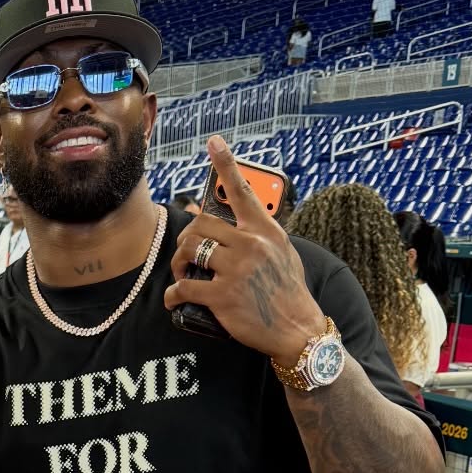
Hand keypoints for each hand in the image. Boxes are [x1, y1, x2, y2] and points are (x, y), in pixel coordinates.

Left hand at [163, 136, 321, 368]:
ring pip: (189, 251)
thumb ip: (257, 236)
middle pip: (201, 225)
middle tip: (186, 256)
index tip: (213, 143)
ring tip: (181, 274)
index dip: (226, 164)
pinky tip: (174, 300)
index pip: (244, 191)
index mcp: (265, 231)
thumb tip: (226, 224)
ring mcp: (236, 269)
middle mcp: (250, 244)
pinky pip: (183, 287)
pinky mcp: (222, 296)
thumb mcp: (281, 254)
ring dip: (178, 263)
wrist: (298, 329)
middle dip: (187, 240)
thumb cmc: (288, 292)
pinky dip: (172, 295)